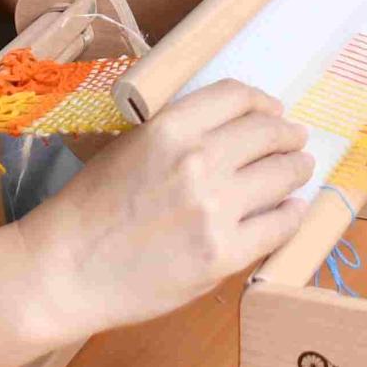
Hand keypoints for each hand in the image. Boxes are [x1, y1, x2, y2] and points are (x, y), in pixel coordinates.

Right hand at [34, 80, 312, 329]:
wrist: (66, 270)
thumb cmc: (88, 209)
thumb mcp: (130, 147)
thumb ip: (178, 135)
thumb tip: (230, 132)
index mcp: (168, 128)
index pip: (236, 97)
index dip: (262, 101)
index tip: (272, 111)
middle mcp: (198, 161)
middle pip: (267, 133)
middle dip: (287, 135)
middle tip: (295, 140)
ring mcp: (214, 210)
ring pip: (282, 176)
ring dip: (297, 169)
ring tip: (300, 170)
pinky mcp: (223, 255)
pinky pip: (279, 226)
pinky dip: (292, 214)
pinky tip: (293, 211)